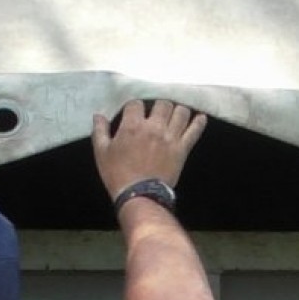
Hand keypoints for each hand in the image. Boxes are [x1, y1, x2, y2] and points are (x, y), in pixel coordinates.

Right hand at [92, 99, 207, 198]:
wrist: (140, 196)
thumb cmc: (117, 175)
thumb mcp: (102, 153)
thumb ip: (100, 131)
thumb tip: (98, 115)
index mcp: (133, 126)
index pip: (136, 104)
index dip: (135, 107)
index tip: (134, 113)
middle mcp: (154, 127)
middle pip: (162, 104)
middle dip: (159, 106)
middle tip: (157, 113)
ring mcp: (170, 137)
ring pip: (180, 112)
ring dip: (178, 111)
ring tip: (175, 114)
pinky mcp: (182, 149)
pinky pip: (194, 131)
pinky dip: (199, 122)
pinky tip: (200, 117)